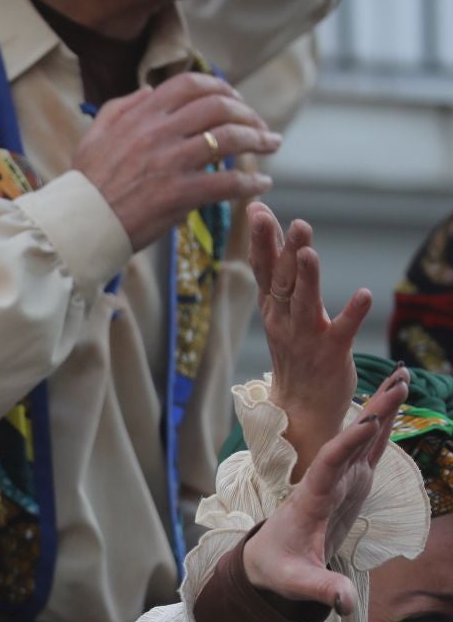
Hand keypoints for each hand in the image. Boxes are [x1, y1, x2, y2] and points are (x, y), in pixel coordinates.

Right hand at [73, 72, 278, 252]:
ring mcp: (171, 163)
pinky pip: (228, 182)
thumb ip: (120, 107)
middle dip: (248, 112)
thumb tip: (148, 90)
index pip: (190, 84)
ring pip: (231, 139)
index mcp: (140, 116)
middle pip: (219, 107)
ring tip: (272, 145)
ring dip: (259, 140)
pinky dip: (251, 183)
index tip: (235, 98)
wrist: (78, 226)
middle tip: (260, 125)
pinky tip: (262, 185)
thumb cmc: (85, 185)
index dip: (220, 86)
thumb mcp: (94, 136)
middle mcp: (159, 133)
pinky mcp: (180, 194)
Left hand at [243, 367, 408, 613]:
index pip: (327, 465)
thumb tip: (342, 603)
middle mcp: (324, 482)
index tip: (365, 422)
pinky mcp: (349, 483)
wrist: (264, 561)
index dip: (345, 444)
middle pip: (348, 441)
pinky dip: (382, 426)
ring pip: (361, 439)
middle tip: (396, 382)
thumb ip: (321, 590)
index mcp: (310, 499)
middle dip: (373, 412)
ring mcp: (338, 480)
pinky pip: (367, 450)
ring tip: (401, 376)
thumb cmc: (277, 570)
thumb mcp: (297, 584)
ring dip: (381, 409)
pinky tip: (395, 401)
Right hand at [248, 203, 372, 480]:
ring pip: (304, 302)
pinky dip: (353, 314)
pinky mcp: (332, 354)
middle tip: (291, 223)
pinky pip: (343, 331)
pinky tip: (364, 295)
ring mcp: (307, 337)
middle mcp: (285, 320)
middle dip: (283, 250)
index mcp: (273, 309)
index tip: (257, 210)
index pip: (263, 268)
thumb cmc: (295, 356)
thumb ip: (279, 276)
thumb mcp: (281, 313)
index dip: (260, 240)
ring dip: (307, 277)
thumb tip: (273, 236)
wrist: (300, 411)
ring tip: (309, 252)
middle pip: (282, 280)